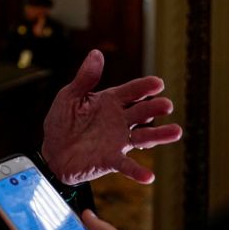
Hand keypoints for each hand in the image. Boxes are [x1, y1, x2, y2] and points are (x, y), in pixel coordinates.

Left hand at [41, 49, 182, 184]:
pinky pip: (127, 165)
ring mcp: (118, 140)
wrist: (52, 151)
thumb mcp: (69, 96)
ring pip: (143, 136)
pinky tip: (149, 176)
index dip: (144, 87)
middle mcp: (119, 120)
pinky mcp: (111, 159)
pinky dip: (137, 171)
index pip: (131, 91)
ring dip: (159, 135)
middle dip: (154, 108)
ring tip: (176, 132)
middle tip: (166, 105)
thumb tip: (96, 53)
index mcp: (110, 101)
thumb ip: (85, 78)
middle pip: (141, 112)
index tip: (158, 83)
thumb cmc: (62, 121)